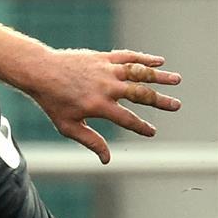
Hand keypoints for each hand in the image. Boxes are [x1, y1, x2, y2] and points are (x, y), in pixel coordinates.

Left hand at [24, 49, 180, 163]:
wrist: (40, 71)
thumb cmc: (52, 101)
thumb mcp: (67, 126)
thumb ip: (90, 141)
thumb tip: (107, 160)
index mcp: (98, 106)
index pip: (127, 119)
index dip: (141, 127)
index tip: (153, 132)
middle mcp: (105, 87)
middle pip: (140, 94)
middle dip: (160, 101)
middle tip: (176, 106)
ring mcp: (105, 70)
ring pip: (138, 73)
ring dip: (158, 76)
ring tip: (176, 80)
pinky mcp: (102, 57)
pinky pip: (127, 57)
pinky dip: (143, 59)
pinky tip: (159, 61)